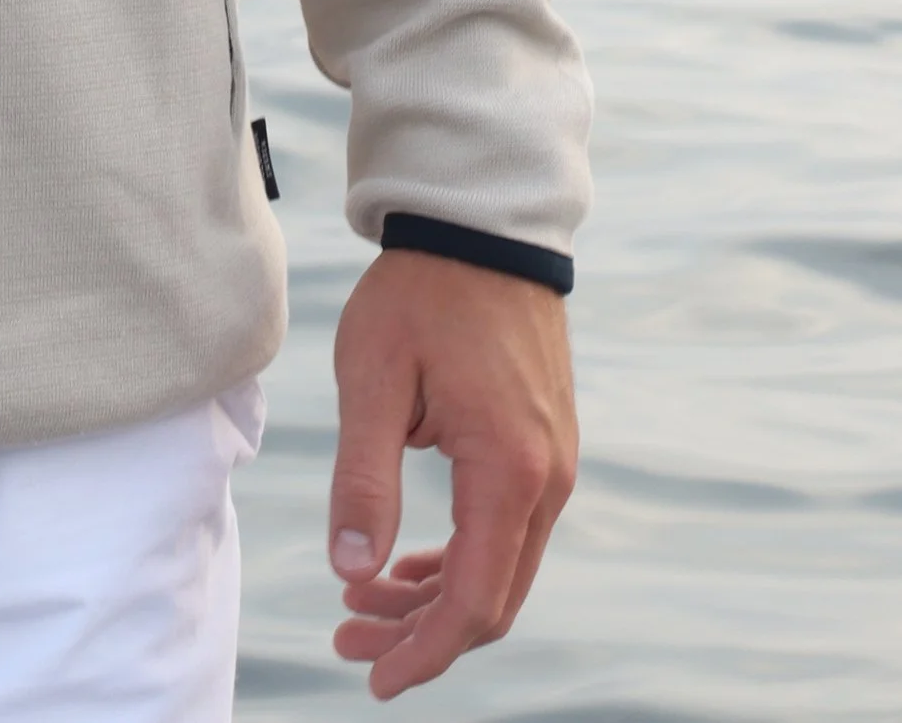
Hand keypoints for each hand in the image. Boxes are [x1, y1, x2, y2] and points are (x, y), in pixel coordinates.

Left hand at [326, 249, 576, 696]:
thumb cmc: (421, 293)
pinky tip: (406, 563)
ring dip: (434, 597)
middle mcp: (546, 479)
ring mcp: (552, 464)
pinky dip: (457, 557)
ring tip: (360, 601)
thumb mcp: (373, 379)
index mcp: (508, 470)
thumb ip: (363, 478)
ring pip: (500, 569)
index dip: (424, 651)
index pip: (472, 600)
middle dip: (421, 634)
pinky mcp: (543, 447)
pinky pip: (506, 531)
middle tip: (348, 638)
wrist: (480, 224)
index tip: (375, 677)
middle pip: (492, 599)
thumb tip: (351, 568)